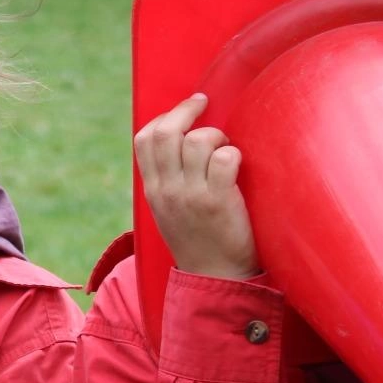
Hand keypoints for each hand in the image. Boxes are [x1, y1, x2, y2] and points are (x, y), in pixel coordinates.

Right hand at [135, 94, 258, 278]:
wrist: (216, 278)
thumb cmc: (199, 240)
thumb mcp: (169, 210)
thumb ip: (169, 179)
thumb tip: (182, 142)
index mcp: (153, 190)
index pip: (144, 139)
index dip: (165, 116)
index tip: (186, 109)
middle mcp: (167, 190)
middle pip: (167, 132)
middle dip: (187, 110)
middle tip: (205, 104)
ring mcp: (191, 196)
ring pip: (196, 141)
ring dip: (216, 135)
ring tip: (225, 147)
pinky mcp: (218, 202)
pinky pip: (223, 159)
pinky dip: (233, 153)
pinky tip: (237, 165)